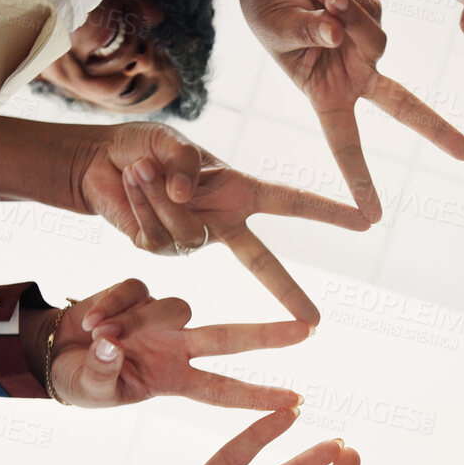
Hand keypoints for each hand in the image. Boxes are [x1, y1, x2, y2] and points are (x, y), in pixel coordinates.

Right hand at [42, 280, 308, 409]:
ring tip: (97, 335)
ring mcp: (159, 318)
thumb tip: (112, 347)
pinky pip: (135, 289)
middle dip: (268, 335)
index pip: (224, 391)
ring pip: (172, 307)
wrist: (51, 353)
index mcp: (174, 379)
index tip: (298, 404)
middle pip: (230, 338)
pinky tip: (87, 319)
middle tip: (307, 331)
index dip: (259, 397)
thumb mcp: (91, 388)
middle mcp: (176, 347)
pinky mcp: (138, 292)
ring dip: (133, 321)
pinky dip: (110, 303)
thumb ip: (102, 371)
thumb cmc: (80, 381)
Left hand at [75, 122, 367, 324]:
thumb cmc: (144, 147)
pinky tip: (131, 183)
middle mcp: (221, 222)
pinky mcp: (157, 248)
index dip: (328, 212)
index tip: (365, 221)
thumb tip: (184, 195)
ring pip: (187, 231)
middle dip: (287, 291)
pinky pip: (155, 235)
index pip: (291, 203)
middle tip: (313, 321)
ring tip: (143, 166)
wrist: (98, 162)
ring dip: (160, 195)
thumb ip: (184, 163)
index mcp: (239, 191)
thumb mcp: (168, 142)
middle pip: (261, 261)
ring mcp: (190, 239)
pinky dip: (140, 202)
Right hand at [240, 0, 463, 219]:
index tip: (372, 218)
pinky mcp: (376, 12)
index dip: (359, 180)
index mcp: (327, 95)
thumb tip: (341, 32)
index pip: (346, 144)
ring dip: (349, 18)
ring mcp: (368, 45)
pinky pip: (371, 8)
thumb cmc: (270, 10)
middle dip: (434, 129)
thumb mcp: (278, 27)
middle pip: (402, 106)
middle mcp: (354, 76)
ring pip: (377, 40)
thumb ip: (308, 32)